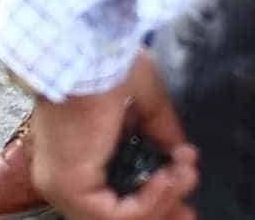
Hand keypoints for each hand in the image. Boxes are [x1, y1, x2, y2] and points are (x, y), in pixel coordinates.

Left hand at [26, 55, 196, 219]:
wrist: (89, 51)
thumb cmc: (107, 63)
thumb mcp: (143, 101)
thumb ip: (158, 131)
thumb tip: (178, 154)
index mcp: (73, 156)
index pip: (114, 196)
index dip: (153, 199)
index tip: (182, 186)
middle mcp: (63, 179)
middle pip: (118, 214)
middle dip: (162, 210)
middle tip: (191, 211)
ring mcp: (63, 188)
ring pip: (121, 218)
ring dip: (162, 198)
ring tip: (184, 173)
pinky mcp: (71, 190)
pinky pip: (118, 216)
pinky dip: (151, 200)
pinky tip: (168, 176)